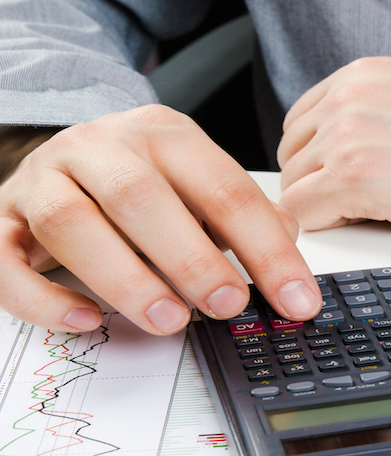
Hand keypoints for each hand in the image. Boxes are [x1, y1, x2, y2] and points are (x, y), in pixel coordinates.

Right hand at [0, 106, 321, 334]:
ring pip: (73, 223)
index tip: (296, 299)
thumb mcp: (199, 185)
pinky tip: (85, 320)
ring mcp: (43, 179)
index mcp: (164, 135)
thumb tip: (290, 249)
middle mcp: (100, 146)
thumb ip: (244, 216)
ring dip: (125, 278)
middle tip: (227, 306)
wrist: (59, 154)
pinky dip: (42, 297)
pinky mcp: (0, 217)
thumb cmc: (145, 182)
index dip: (265, 249)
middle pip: (142, 198)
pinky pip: (4, 257)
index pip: (224, 188)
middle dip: (191, 258)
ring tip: (169, 321)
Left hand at [277, 57, 390, 240]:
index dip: (319, 156)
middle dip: (317, 181)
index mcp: (365, 74)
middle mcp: (349, 96)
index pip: (304, 119)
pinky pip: (301, 213)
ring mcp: (346, 136)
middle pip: (292, 153)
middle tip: (358, 201)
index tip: (340, 176)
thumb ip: (378, 109)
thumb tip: (349, 143)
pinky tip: (368, 220)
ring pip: (293, 186)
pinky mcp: (352, 178)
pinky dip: (326, 225)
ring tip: (372, 210)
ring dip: (324, 205)